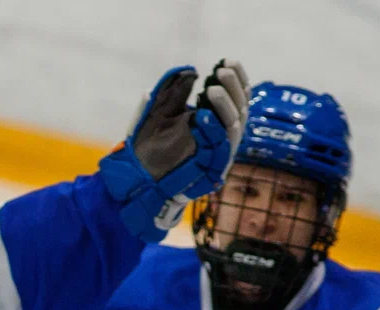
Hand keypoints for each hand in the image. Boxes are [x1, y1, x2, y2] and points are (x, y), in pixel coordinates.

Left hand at [100, 60, 249, 241]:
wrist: (138, 177)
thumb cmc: (150, 147)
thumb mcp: (161, 112)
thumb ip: (175, 92)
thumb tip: (190, 72)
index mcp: (216, 121)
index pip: (237, 96)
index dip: (237, 78)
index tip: (228, 61)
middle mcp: (223, 135)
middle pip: (241, 108)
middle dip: (233, 87)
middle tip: (221, 71)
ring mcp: (219, 152)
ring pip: (234, 125)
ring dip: (225, 105)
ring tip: (211, 89)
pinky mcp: (212, 168)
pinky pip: (220, 148)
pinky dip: (213, 130)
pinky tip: (202, 116)